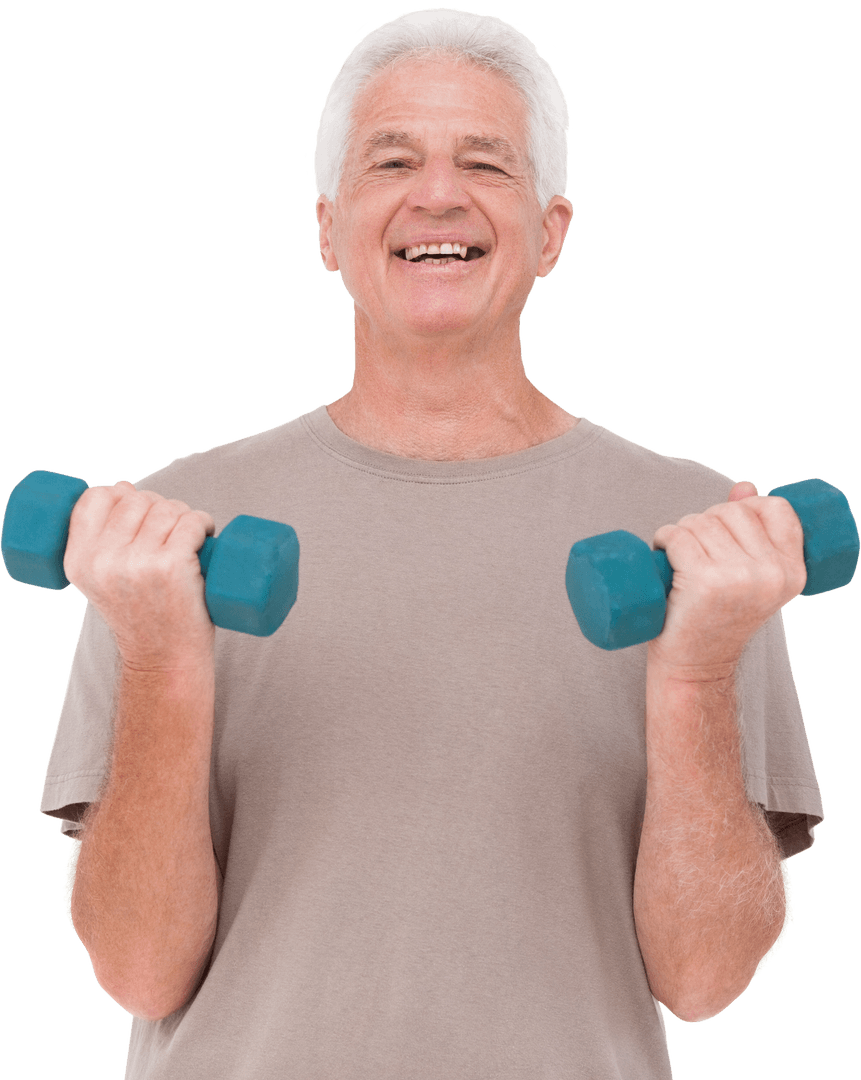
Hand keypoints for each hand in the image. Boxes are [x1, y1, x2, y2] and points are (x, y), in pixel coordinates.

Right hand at [63, 480, 216, 670]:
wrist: (163, 661)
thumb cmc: (142, 616)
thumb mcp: (105, 580)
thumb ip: (105, 538)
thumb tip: (122, 485)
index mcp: (78, 561)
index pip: (94, 499)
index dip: (121, 494)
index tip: (141, 511)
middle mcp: (102, 561)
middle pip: (138, 501)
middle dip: (161, 507)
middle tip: (174, 533)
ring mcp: (137, 563)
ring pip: (168, 509)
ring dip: (187, 516)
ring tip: (191, 538)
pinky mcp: (171, 567)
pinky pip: (191, 522)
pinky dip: (204, 523)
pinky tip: (206, 536)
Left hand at [647, 481, 807, 678]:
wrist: (695, 667)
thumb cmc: (718, 619)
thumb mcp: (749, 578)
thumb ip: (753, 532)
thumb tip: (744, 486)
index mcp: (793, 572)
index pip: (775, 509)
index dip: (744, 508)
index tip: (724, 529)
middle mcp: (772, 574)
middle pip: (729, 512)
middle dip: (704, 522)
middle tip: (692, 552)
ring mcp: (740, 578)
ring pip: (700, 522)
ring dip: (679, 532)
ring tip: (677, 559)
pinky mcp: (705, 582)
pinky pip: (678, 536)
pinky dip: (663, 538)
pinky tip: (662, 554)